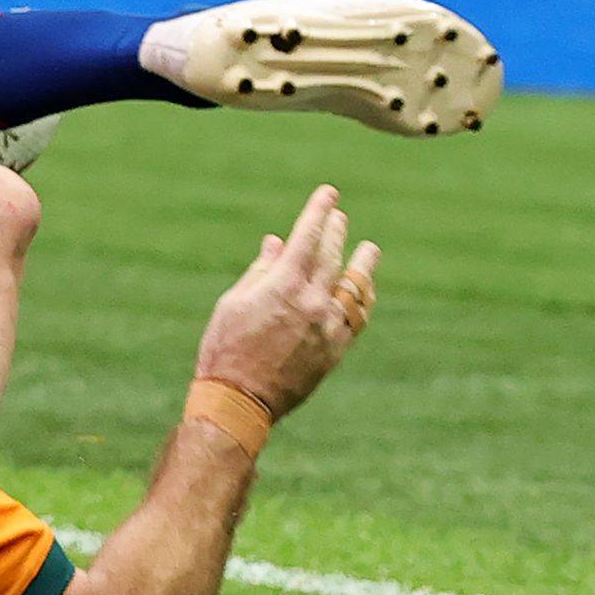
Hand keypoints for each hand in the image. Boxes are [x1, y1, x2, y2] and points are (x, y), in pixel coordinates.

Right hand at [193, 184, 378, 419]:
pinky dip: (363, 298)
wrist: (242, 400)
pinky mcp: (336, 349)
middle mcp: (312, 304)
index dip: (318, 213)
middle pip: (332, 258)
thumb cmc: (226, 348)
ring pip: (354, 287)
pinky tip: (365, 288)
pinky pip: (358, 317)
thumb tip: (276, 243)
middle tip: (340, 216)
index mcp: (282, 287)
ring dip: (361, 264)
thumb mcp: (234, 303)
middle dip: (336, 233)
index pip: (306, 239)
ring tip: (368, 248)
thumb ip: (260, 271)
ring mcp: (328, 327)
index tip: (329, 194)